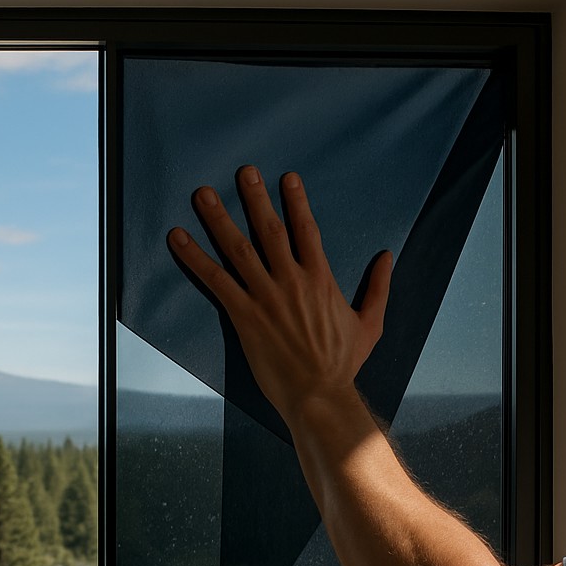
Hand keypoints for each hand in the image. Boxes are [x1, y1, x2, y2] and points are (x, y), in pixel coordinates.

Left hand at [168, 167, 391, 427]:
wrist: (318, 394)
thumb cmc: (342, 365)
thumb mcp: (371, 324)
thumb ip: (379, 287)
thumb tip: (387, 256)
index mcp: (321, 280)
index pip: (306, 231)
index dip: (295, 202)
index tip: (286, 177)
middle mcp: (292, 281)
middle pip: (269, 230)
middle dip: (255, 198)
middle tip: (242, 171)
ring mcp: (266, 298)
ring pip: (238, 249)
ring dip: (218, 219)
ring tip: (202, 194)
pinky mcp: (245, 317)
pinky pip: (215, 281)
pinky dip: (195, 258)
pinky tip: (178, 239)